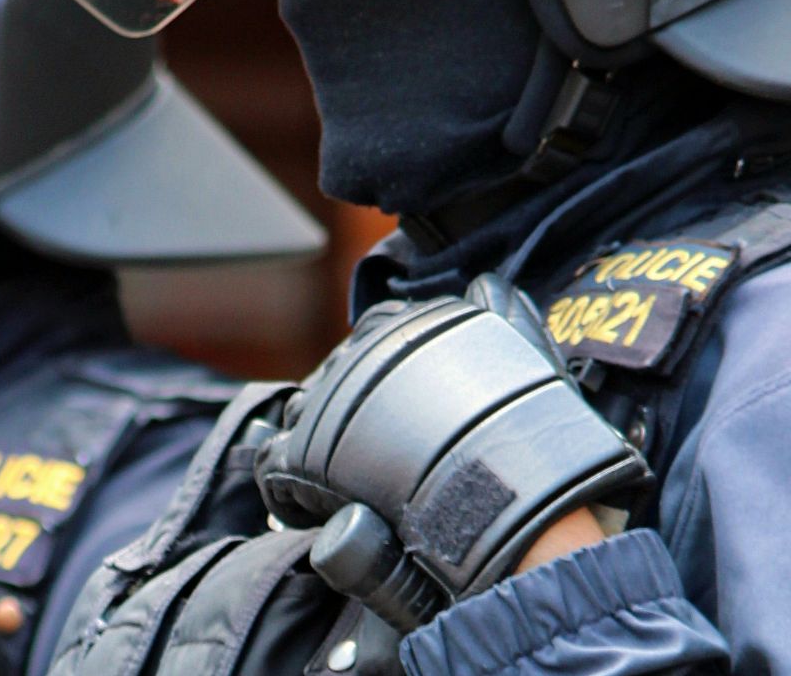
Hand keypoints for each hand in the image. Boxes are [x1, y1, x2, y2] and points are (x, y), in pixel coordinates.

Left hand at [256, 275, 647, 604]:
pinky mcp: (300, 455)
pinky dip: (288, 486)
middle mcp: (352, 356)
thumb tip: (485, 283)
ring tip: (350, 479)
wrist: (502, 485)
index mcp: (398, 328)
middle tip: (379, 453)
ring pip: (300, 413)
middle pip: (335, 376)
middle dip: (349, 410)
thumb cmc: (519, 422)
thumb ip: (497, 310)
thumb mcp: (518, 346)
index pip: (375, 331)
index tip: (402, 407)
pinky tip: (317, 506)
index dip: (385, 373)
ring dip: (316, 441)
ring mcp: (323, 403)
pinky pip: (271, 463)